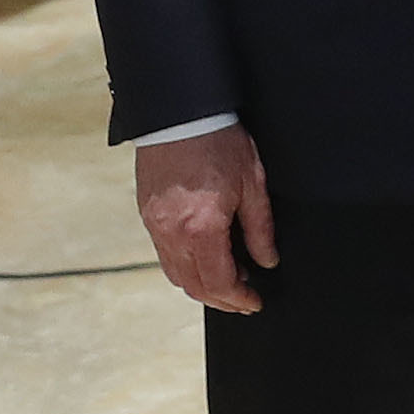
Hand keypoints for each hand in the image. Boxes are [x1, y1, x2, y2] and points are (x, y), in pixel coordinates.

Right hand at [132, 129, 273, 313]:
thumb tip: (266, 259)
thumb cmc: (217, 140)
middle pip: (194, 287)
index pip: (219, 284)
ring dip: (201, 285)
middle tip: (243, 298)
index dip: (239, 300)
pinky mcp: (147, 213)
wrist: (179, 111)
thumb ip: (260, 229)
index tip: (254, 302)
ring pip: (176, 274)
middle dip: (221, 300)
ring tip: (227, 277)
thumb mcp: (251, 184)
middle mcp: (172, 232)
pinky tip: (204, 255)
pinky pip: (164, 254)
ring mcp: (155, 224)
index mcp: (202, 228)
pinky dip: (185, 265)